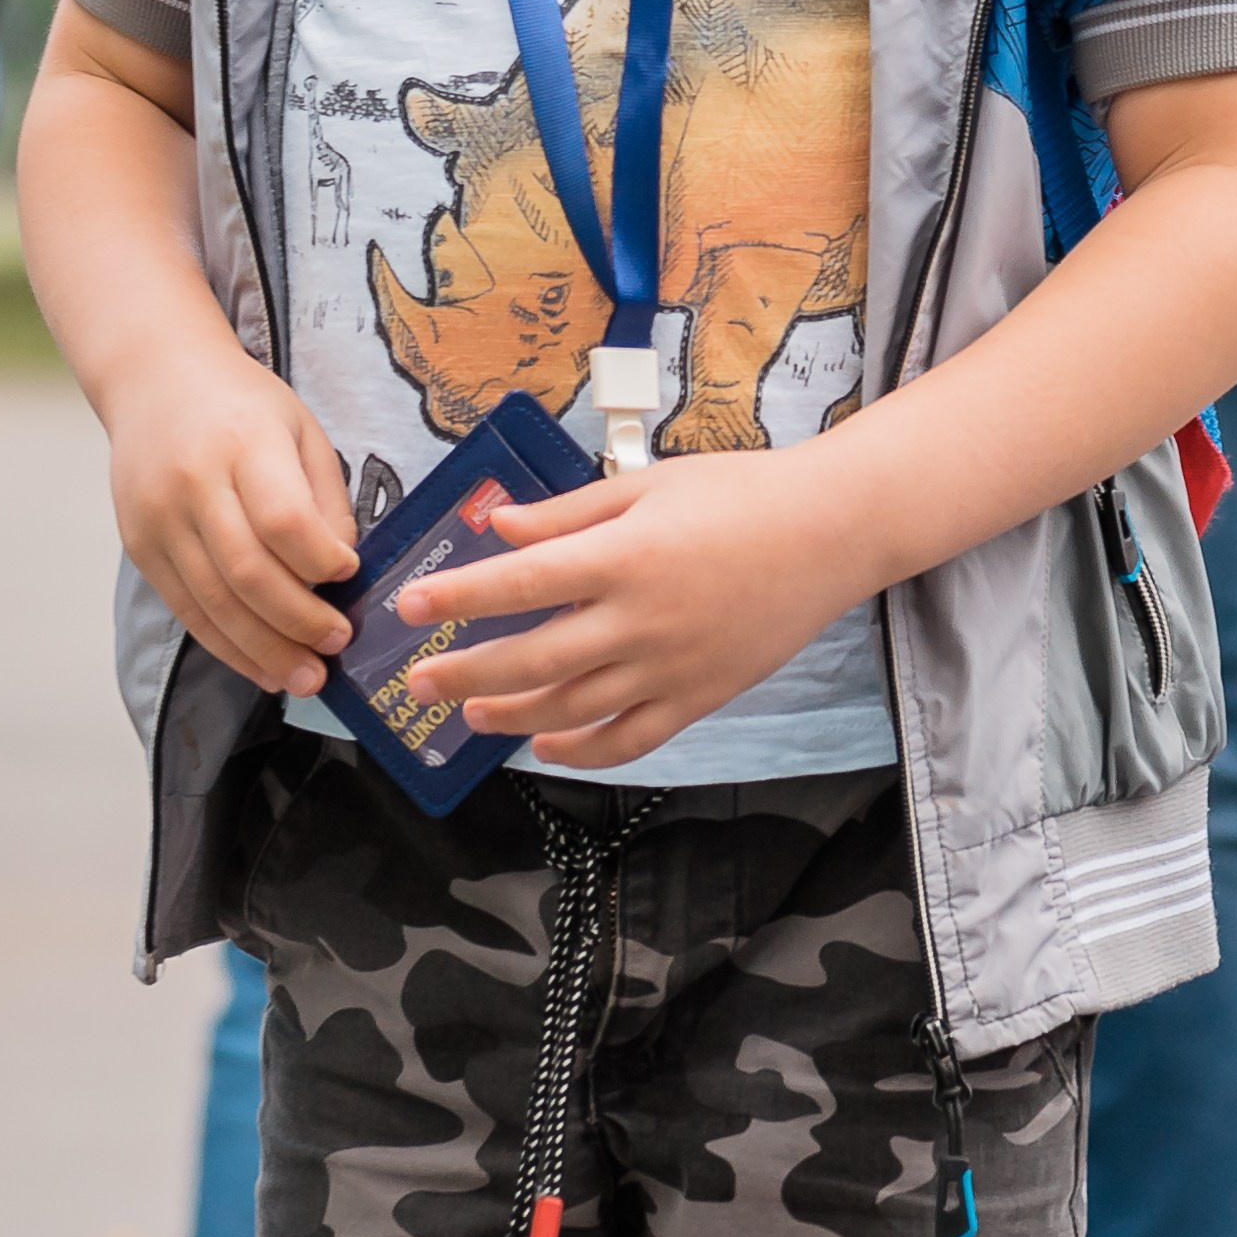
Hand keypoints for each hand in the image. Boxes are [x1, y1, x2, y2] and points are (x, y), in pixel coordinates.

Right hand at [103, 335, 358, 696]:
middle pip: (247, 571)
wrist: (153, 379)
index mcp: (244, 442)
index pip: (283, 517)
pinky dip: (226, 645)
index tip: (350, 575)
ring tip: (305, 677)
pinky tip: (260, 666)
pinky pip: (186, 609)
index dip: (320, 558)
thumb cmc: (242, 404)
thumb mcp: (299, 427)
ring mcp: (158, 517)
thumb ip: (324, 496)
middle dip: (298, 621)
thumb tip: (341, 570)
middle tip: (337, 646)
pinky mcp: (139, 546)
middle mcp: (193, 481)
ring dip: (263, 650)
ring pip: (213, 602)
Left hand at [396, 443, 868, 771]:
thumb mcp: (645, 485)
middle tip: (419, 682)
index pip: (521, 582)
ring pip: (575, 708)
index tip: (409, 606)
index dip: (460, 595)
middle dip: (467, 673)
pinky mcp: (699, 697)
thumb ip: (568, 513)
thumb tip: (499, 527)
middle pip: (534, 659)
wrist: (827, 533)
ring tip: (471, 714)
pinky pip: (630, 739)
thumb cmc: (735, 492)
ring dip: (513, 716)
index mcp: (623, 557)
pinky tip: (548, 747)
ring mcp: (671, 667)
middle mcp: (640, 621)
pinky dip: (584, 751)